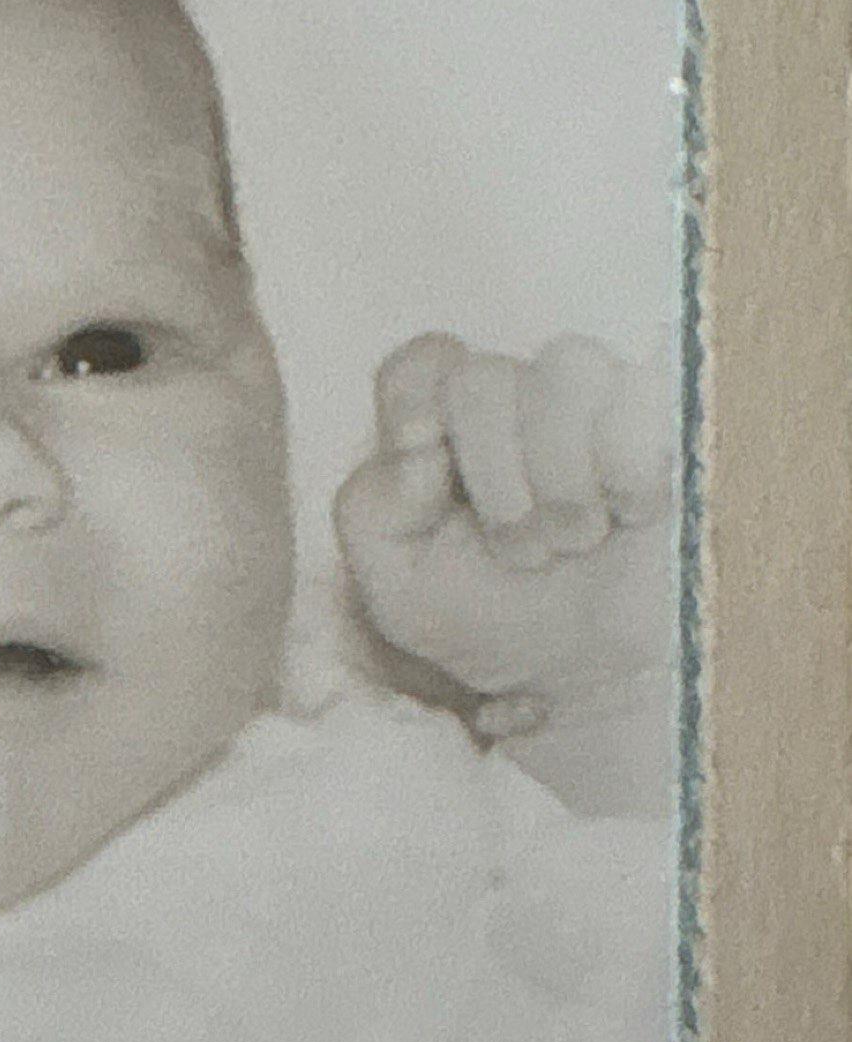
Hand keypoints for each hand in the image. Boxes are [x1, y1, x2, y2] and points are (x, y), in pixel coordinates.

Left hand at [334, 333, 673, 726]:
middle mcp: (517, 400)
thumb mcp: (400, 591)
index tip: (424, 458)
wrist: (596, 675)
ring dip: (561, 476)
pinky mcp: (668, 420)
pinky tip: (630, 517)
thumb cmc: (494, 621)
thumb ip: (373, 513)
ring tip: (576, 540)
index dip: (414, 401)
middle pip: (482, 380)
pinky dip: (627, 473)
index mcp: (443, 428)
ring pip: (566, 369)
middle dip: (494, 478)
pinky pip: (641, 403)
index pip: (419, 365)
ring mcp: (597, 402)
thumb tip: (417, 449)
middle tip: (521, 552)